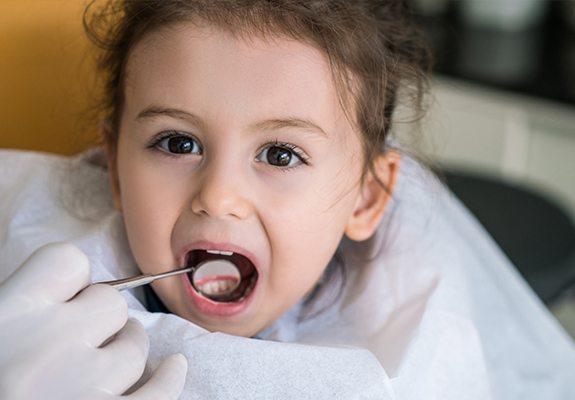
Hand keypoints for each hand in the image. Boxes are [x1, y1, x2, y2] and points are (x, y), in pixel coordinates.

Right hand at [0, 243, 186, 399]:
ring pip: (133, 346)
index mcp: (7, 317)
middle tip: (78, 343)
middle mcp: (48, 343)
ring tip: (99, 371)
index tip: (65, 297)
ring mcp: (81, 387)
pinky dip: (168, 380)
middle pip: (108, 303)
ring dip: (125, 353)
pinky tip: (173, 368)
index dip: (70, 279)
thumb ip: (17, 314)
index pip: (66, 261)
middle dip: (99, 320)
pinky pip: (158, 393)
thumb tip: (61, 300)